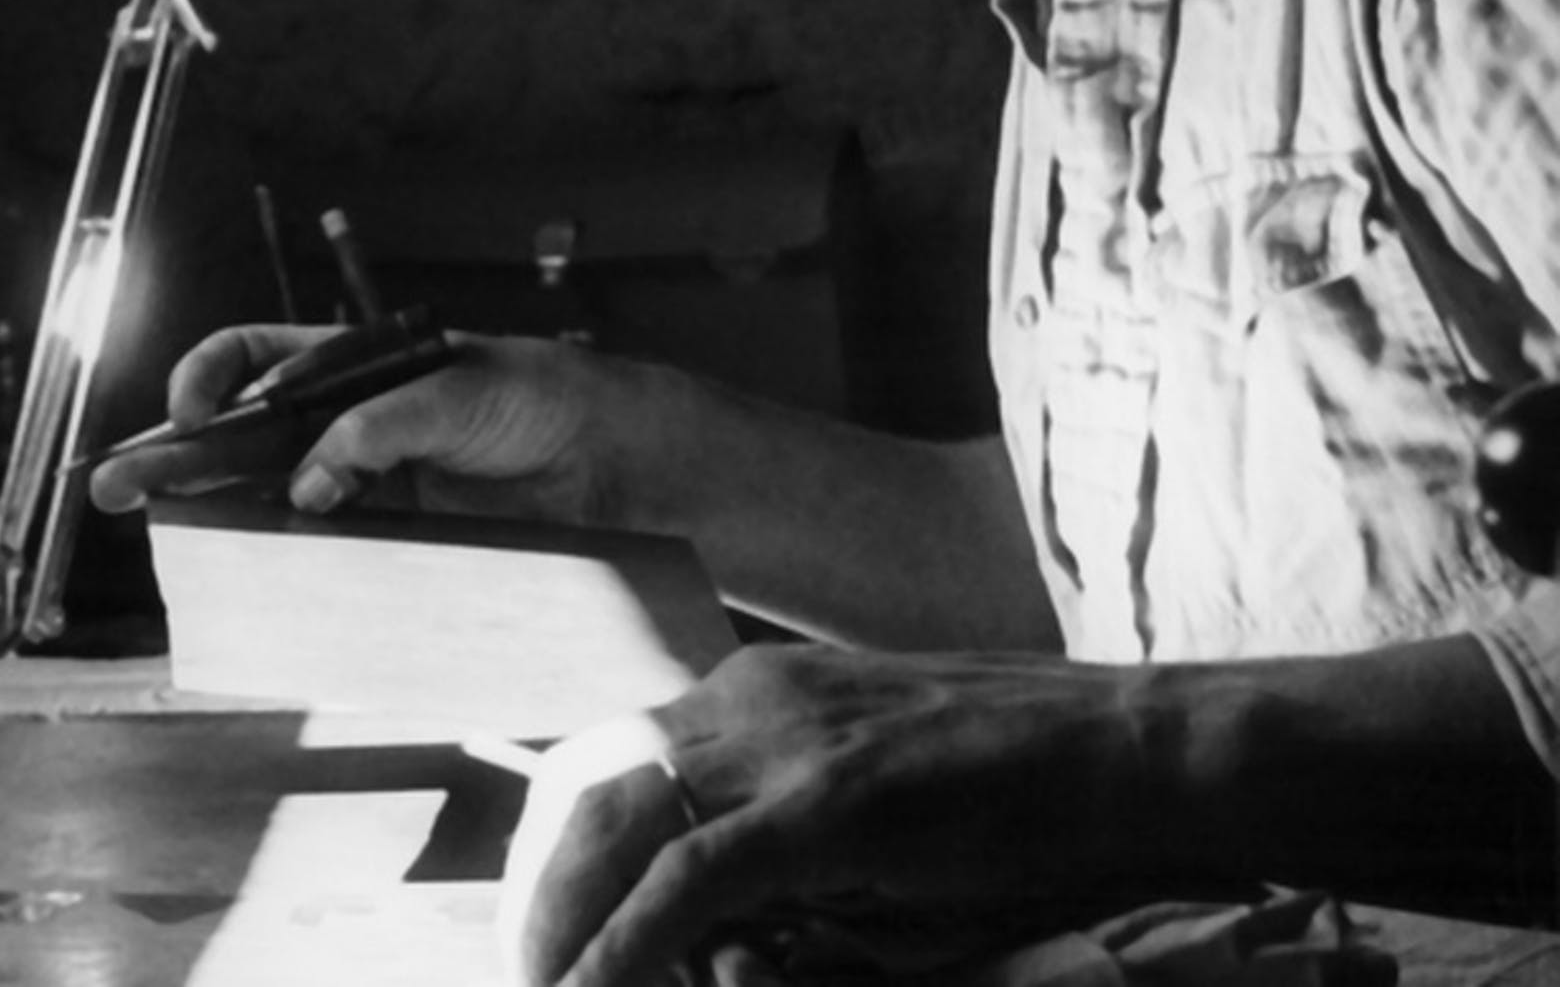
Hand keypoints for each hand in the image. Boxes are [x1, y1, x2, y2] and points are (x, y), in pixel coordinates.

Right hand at [88, 324, 686, 528]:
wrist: (607, 461)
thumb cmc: (531, 398)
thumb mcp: (456, 388)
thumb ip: (380, 427)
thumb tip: (310, 486)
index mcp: (346, 368)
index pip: (251, 359)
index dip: (207, 378)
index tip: (191, 409)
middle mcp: (340, 427)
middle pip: (237, 440)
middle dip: (171, 460)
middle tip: (111, 486)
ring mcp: (360, 488)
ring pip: (264, 503)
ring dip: (212, 521)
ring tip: (163, 541)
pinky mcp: (390, 543)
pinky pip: (320, 557)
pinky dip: (282, 570)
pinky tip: (250, 581)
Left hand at [504, 645, 1174, 986]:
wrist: (1130, 745)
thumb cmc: (1019, 781)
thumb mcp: (873, 786)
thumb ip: (790, 830)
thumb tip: (728, 917)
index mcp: (754, 695)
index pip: (615, 761)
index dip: (562, 846)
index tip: (535, 919)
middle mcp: (749, 703)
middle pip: (593, 789)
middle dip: (541, 889)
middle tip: (521, 969)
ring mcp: (787, 746)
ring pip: (622, 825)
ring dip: (565, 919)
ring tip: (540, 986)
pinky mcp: (830, 804)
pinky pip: (691, 878)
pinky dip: (628, 941)